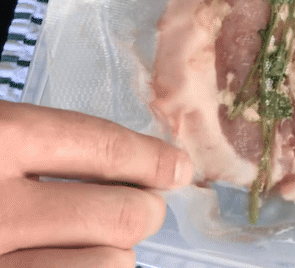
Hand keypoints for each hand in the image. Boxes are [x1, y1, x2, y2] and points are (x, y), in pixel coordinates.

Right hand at [0, 100, 193, 267]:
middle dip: (145, 209)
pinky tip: (64, 255)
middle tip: (138, 205)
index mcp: (4, 138)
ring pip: (109, 263)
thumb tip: (135, 160)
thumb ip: (50, 142)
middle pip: (123, 214)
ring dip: (113, 250)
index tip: (179, 169)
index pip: (107, 149)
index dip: (155, 161)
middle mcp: (2, 205)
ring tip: (89, 237)